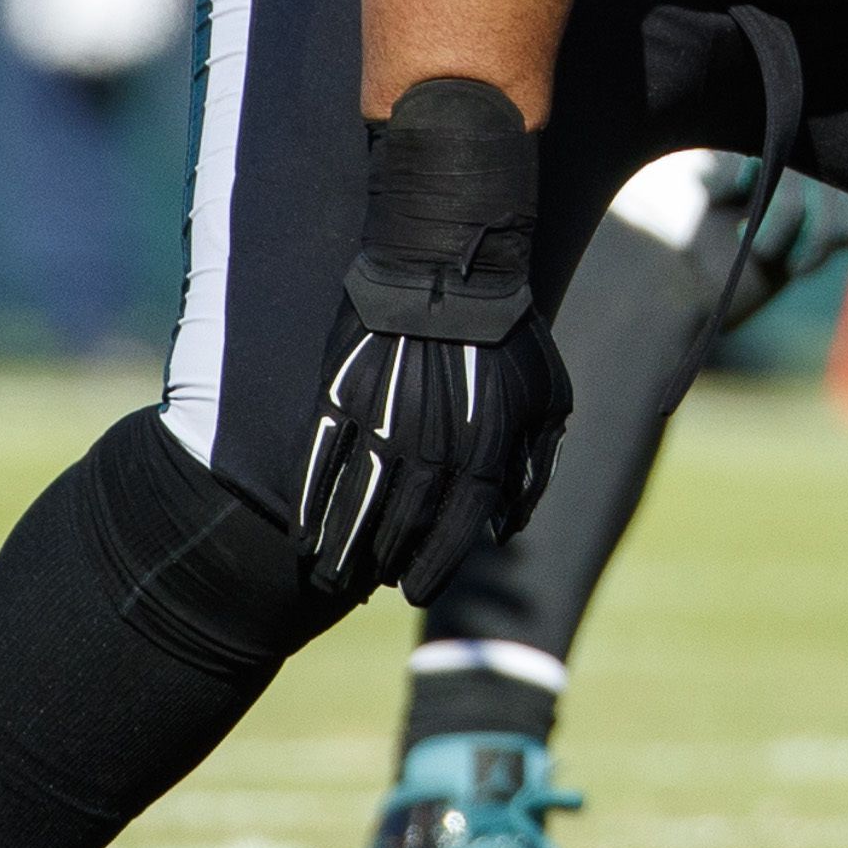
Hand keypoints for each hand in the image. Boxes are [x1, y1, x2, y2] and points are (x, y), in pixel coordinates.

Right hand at [295, 79, 565, 596]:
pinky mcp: (340, 393)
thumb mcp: (546, 396)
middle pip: (398, 529)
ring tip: (328, 575)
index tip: (416, 589)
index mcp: (483, 449)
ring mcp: (380, 421)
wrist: (449, 257)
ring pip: (354, 506)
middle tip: (366, 583)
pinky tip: (301, 531)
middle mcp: (430, 447)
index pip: (455, 531)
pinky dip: (310, 502)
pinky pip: (319, 464)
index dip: (432, 567)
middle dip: (382, 564)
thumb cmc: (508, 327)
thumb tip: (509, 526)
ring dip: (339, 548)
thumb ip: (533, 466)